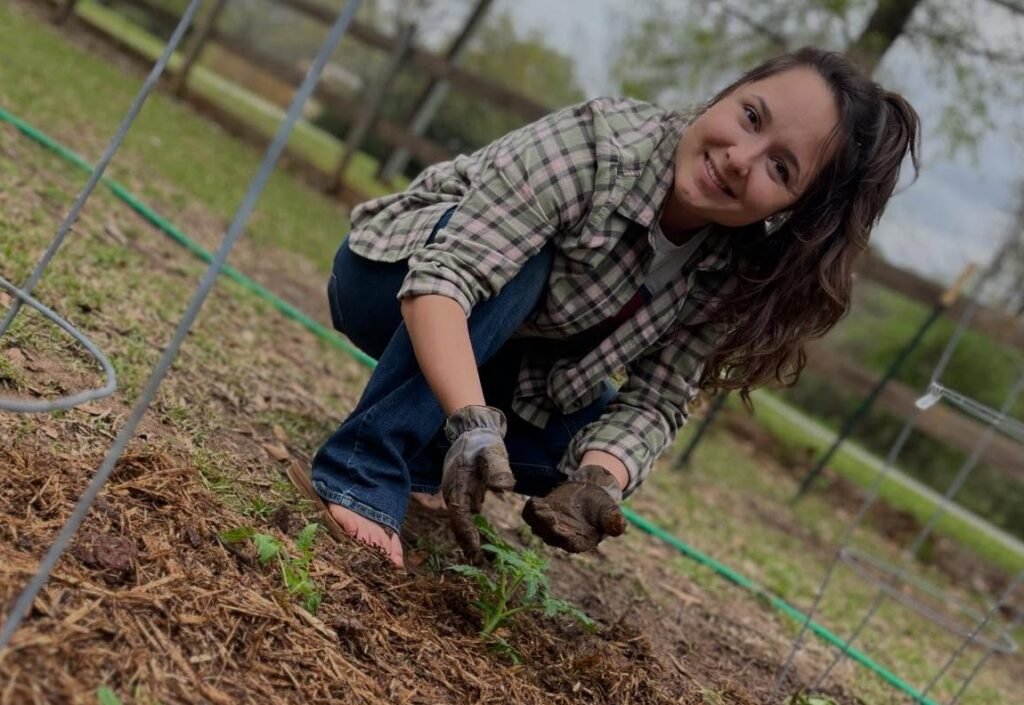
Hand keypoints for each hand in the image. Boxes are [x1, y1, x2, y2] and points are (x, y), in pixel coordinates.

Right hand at [441, 405, 515, 559]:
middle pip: (458, 525)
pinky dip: (473, 529)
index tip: (477, 553)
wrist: (473, 428)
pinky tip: (483, 541)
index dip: (467, 536)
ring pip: (461, 522)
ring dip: (470, 540)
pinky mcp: (464, 492)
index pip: (460, 517)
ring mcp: (457, 493)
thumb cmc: (483, 441)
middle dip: (468, 546)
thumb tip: (504, 489)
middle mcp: (454, 493)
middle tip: (482, 565)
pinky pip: (466, 515)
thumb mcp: (493, 453)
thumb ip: (498, 470)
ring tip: (483, 560)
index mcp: (457, 486)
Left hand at [522, 465, 625, 552]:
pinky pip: (530, 514)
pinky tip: (536, 499)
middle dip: (548, 525)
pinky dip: (531, 508)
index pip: (569, 544)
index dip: (564, 537)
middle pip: (550, 535)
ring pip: (537, 525)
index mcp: (580, 541)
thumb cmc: (602, 506)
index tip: (560, 528)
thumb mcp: (610, 512)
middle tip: (549, 513)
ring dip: (537, 517)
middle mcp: (561, 537)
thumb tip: (620, 527)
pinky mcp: (541, 513)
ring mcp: (548, 526)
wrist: (589, 492)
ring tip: (541, 505)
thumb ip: (614, 521)